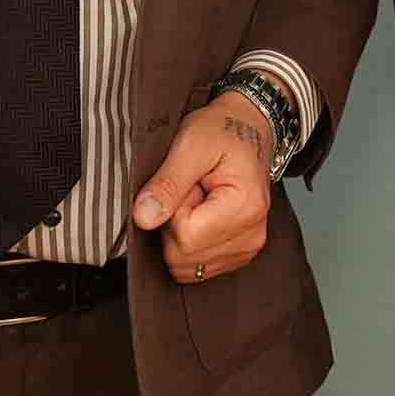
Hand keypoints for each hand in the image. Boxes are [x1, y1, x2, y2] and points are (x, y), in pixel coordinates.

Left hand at [133, 90, 274, 283]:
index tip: (186, 184)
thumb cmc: (222, 131)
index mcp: (244, 208)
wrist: (246, 128)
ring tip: (197, 198)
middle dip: (174, 224)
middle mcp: (251, 236)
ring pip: (187, 267)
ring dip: (181, 234)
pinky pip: (196, 267)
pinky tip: (201, 213)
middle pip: (183, 258)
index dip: (171, 211)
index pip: (184, 238)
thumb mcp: (190, 145)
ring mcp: (246, 249)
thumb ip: (167, 184)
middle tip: (190, 189)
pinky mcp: (238, 254)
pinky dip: (190, 242)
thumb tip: (143, 219)